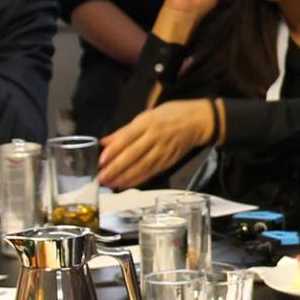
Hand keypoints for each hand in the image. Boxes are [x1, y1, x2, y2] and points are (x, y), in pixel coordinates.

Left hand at [98, 99, 218, 187]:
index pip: (127, 138)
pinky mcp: (170, 160)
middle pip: (134, 154)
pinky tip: (127, 185)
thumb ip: (125, 131)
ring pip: (142, 166)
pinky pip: (152, 172)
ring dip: (125, 177)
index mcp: (148, 122)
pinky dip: (138, 179)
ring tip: (111, 184)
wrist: (199, 121)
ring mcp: (164, 150)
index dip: (114, 151)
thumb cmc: (171, 114)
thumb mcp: (147, 116)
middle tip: (102, 178)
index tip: (101, 161)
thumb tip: (105, 142)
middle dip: (116, 168)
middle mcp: (156, 136)